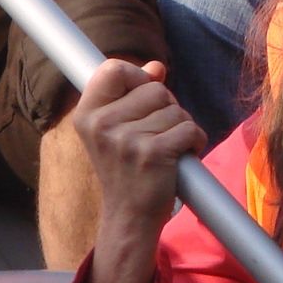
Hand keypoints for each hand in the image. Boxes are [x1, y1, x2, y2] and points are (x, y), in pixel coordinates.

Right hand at [77, 58, 205, 241]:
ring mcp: (126, 140)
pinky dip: (195, 141)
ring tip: (167, 148)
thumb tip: (156, 67)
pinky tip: (182, 156)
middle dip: (166, 108)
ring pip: (175, 110)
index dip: (137, 77)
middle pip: (154, 88)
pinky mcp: (153, 153)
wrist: (129, 216)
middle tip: (156, 134)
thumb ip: (134, 93)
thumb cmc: (127, 168)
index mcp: (86, 115)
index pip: (112, 69)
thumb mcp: (117, 129)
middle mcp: (101, 125)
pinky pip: (189, 128)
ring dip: (181, 127)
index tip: (142, 96)